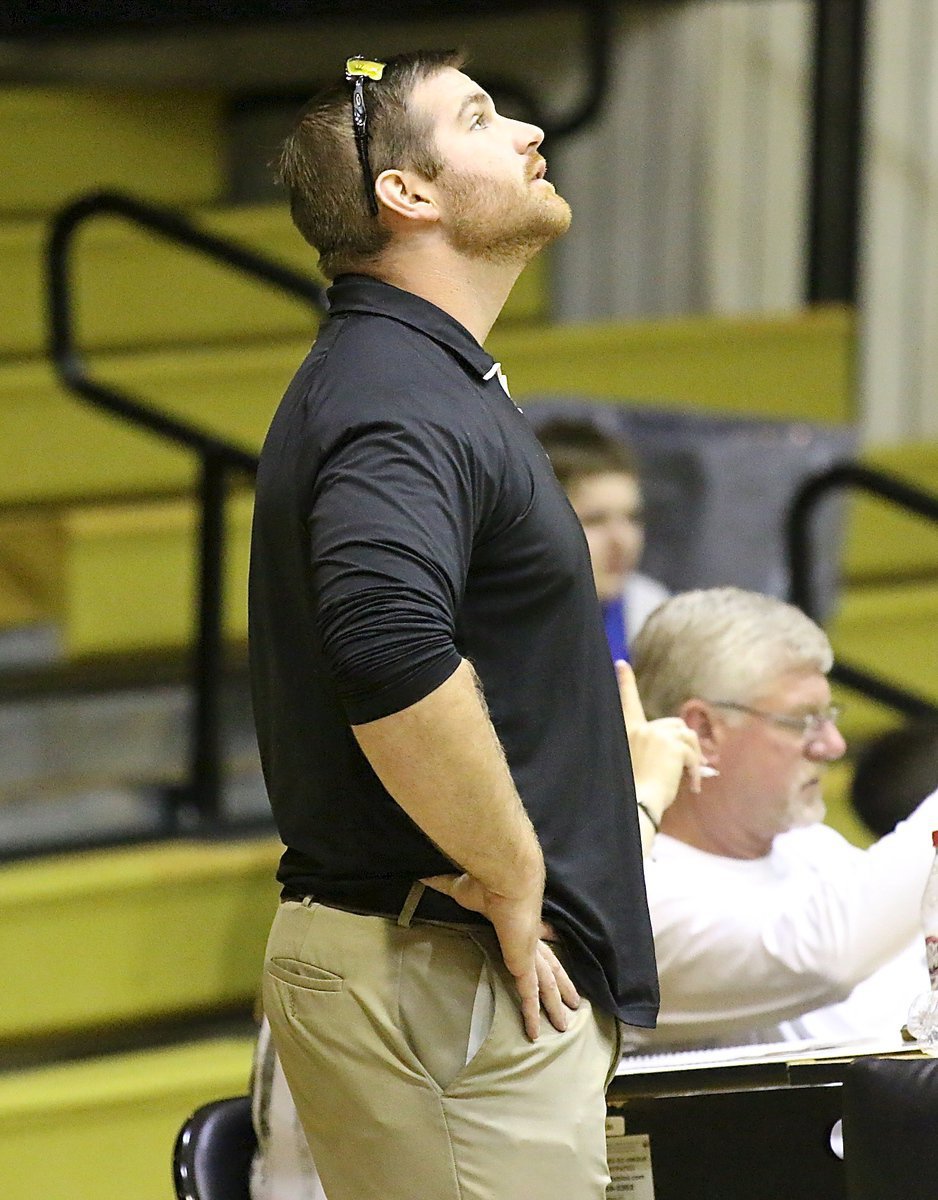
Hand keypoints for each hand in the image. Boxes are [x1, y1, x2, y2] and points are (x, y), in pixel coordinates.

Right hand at [420, 872, 579, 1039]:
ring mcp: (530, 953)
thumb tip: (423, 876)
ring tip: (565, 1024)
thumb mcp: (462, 887)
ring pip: (547, 985)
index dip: (544, 940)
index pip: (536, 935)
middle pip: (551, 965)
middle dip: (562, 983)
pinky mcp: (524, 965)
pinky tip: (534, 1033)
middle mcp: (529, 937)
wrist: (506, 878)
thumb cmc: (485, 880)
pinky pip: (529, 995)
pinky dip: (531, 1014)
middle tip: (573, 1001)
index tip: (551, 941)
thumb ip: (445, 884)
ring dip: (555, 1005)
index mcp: (518, 919)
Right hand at [616, 659, 703, 827]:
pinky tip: (692, 787)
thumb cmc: (634, 793)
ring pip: (688, 737)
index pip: (626, 703)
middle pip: (674, 725)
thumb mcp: (635, 764)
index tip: (620, 664)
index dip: (624, 682)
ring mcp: (657, 735)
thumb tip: (679, 746)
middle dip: (684, 744)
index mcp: (627, 732)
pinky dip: (696, 771)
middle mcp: (641, 729)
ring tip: (690, 778)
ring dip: (693, 756)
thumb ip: (649, 748)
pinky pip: (693, 754)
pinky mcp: (673, 746)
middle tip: (690, 767)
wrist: (638, 805)